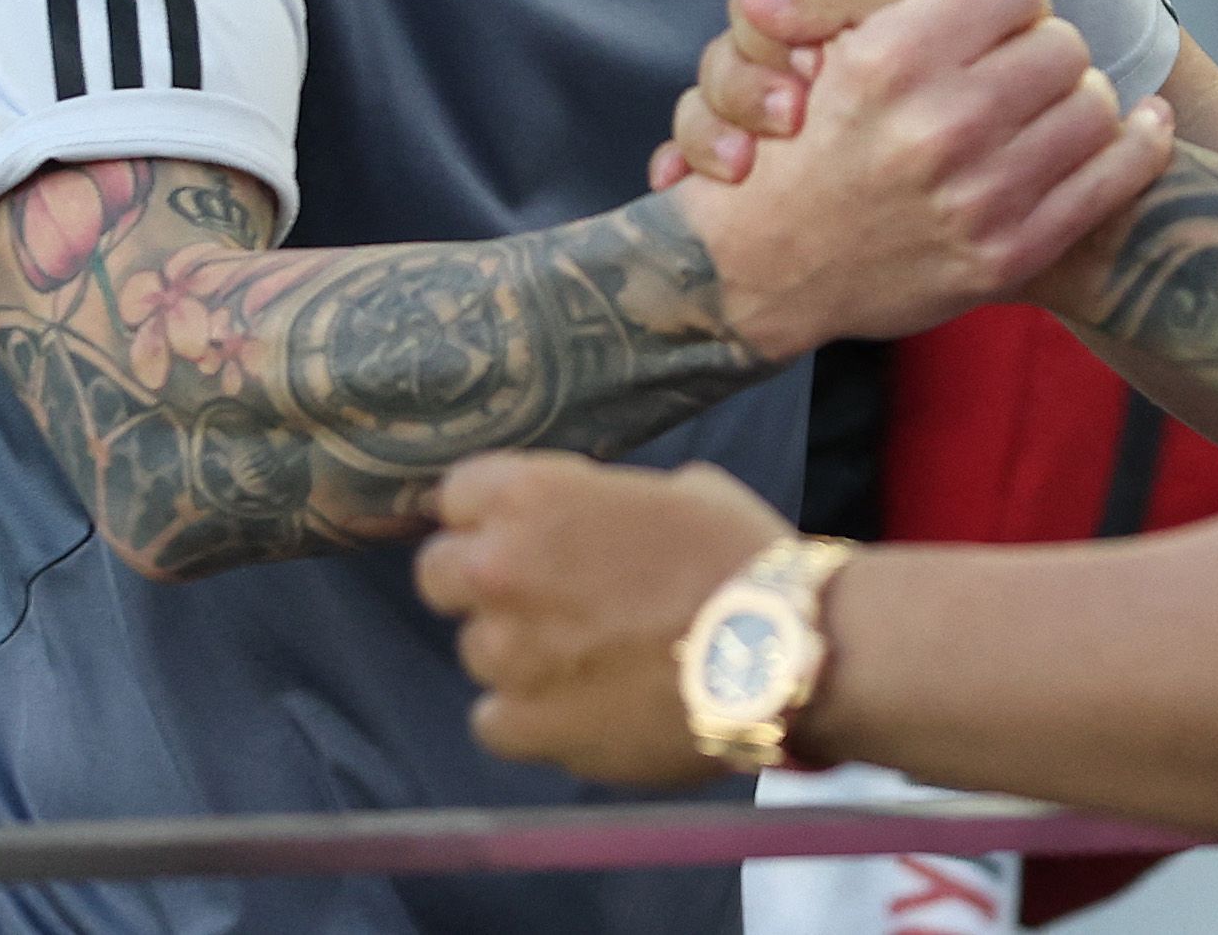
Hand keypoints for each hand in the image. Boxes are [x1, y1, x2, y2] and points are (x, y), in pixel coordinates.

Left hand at [415, 452, 785, 787]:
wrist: (779, 652)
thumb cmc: (740, 557)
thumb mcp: (680, 491)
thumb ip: (609, 503)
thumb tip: (598, 519)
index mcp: (534, 497)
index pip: (456, 493)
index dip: (489, 511)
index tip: (516, 528)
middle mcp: (500, 570)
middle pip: (438, 573)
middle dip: (480, 581)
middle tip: (541, 595)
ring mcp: (507, 654)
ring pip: (475, 650)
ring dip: (517, 652)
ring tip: (586, 660)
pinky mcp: (525, 726)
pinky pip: (493, 720)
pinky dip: (528, 717)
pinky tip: (580, 708)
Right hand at [676, 0, 1173, 355]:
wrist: (769, 265)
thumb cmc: (812, 134)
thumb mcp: (843, 33)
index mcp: (890, 59)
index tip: (991, 24)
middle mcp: (937, 127)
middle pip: (1061, 44)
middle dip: (1044, 49)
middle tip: (1018, 71)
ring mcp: (978, 198)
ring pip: (1096, 106)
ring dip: (1080, 98)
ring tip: (1048, 108)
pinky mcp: (1009, 255)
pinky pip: (1115, 179)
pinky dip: (1139, 144)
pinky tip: (1138, 127)